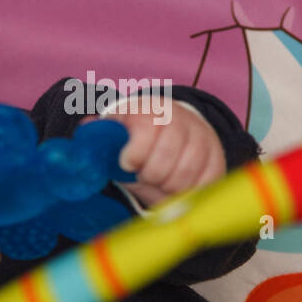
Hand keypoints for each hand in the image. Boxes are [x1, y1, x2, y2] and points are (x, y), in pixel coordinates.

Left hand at [84, 104, 225, 208]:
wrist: (177, 128)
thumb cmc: (138, 138)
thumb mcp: (117, 132)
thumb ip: (99, 135)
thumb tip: (84, 132)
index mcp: (150, 109)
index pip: (147, 129)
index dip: (135, 153)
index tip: (128, 164)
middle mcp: (180, 118)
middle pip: (166, 159)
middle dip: (151, 175)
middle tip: (146, 175)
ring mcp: (202, 137)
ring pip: (185, 174)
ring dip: (168, 186)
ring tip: (160, 180)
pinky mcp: (217, 156)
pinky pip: (204, 183)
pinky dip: (188, 192)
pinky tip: (177, 187)